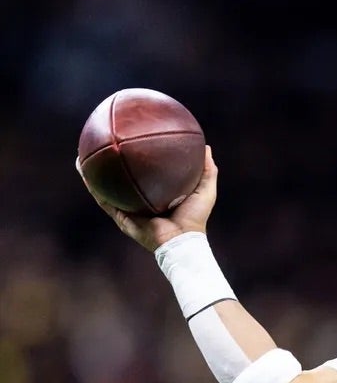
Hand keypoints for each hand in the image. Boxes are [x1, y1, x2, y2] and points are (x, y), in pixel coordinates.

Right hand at [77, 145, 218, 252]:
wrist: (182, 240)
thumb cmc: (196, 217)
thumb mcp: (205, 189)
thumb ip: (207, 170)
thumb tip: (206, 147)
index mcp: (158, 196)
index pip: (145, 176)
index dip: (137, 161)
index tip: (132, 142)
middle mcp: (141, 202)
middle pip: (123, 180)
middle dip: (112, 164)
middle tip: (104, 144)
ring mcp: (129, 210)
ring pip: (107, 188)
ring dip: (93, 173)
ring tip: (82, 155)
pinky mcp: (121, 218)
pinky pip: (103, 199)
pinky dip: (92, 185)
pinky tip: (83, 170)